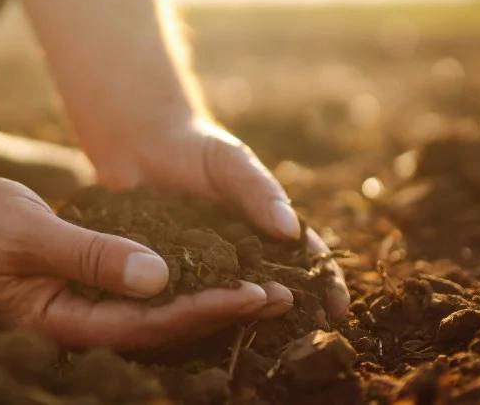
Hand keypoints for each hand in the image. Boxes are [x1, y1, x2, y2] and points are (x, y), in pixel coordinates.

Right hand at [0, 173, 294, 348]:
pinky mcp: (82, 286)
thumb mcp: (32, 234)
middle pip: (161, 328)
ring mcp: (79, 307)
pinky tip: (210, 270)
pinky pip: (139, 292)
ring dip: (206, 299)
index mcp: (60, 323)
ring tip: (261, 288)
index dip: (204, 311)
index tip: (254, 293)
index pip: (148, 326)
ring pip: (155, 313)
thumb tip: (159, 279)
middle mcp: (76, 324)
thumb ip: (93, 257)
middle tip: (280, 296)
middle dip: (220, 312)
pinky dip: (177, 282)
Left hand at [89, 118, 350, 321]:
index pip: (306, 263)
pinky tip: (198, 326)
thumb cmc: (197, 148)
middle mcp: (241, 258)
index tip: (338, 309)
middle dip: (293, 315)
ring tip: (259, 334)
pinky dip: (194, 313)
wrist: (141, 144)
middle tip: (303, 335)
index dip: (326, 287)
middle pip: (275, 292)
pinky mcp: (168, 276)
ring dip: (244, 318)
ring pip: (230, 303)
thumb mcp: (232, 163)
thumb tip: (291, 230)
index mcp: (267, 231)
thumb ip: (259, 192)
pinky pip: (183, 298)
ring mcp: (205, 270)